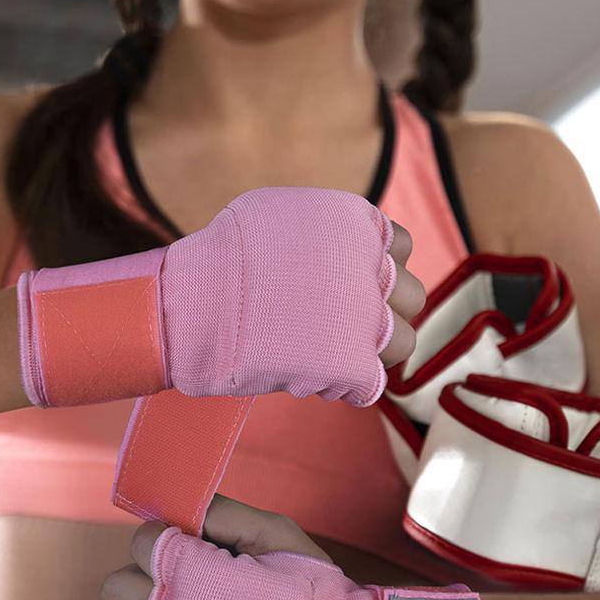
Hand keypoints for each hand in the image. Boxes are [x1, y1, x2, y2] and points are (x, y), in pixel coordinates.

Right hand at [20, 187, 424, 407]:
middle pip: (412, 296)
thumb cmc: (221, 261)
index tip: (350, 283)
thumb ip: (327, 230)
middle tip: (342, 322)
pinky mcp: (349, 365)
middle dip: (381, 310)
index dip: (377, 269)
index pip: (402, 249)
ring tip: (334, 353)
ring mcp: (363, 318)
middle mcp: (369, 267)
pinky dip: (348, 385)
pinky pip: (372, 383)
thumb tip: (355, 245)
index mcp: (355, 224)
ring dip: (374, 351)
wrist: (188, 308)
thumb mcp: (279, 214)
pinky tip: (315, 377)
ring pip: (405, 343)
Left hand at [100, 493, 483, 599]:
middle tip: (188, 592)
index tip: (192, 552)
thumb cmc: (310, 594)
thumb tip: (180, 503)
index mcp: (192, 574)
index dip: (167, 542)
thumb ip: (221, 512)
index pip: (141, 542)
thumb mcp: (274, 533)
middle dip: (148, 582)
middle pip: (117, 588)